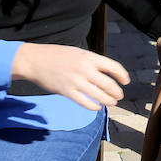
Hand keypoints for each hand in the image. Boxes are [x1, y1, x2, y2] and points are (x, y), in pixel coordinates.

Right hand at [10, 43, 128, 109]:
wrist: (34, 60)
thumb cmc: (57, 56)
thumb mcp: (78, 53)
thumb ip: (92, 62)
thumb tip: (106, 74)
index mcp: (89, 57)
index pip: (114, 67)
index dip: (122, 75)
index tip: (126, 81)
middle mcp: (84, 69)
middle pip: (109, 84)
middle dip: (117, 92)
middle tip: (119, 96)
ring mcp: (76, 81)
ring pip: (99, 95)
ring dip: (108, 101)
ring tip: (112, 102)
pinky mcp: (66, 91)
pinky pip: (85, 102)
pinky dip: (94, 106)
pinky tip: (97, 107)